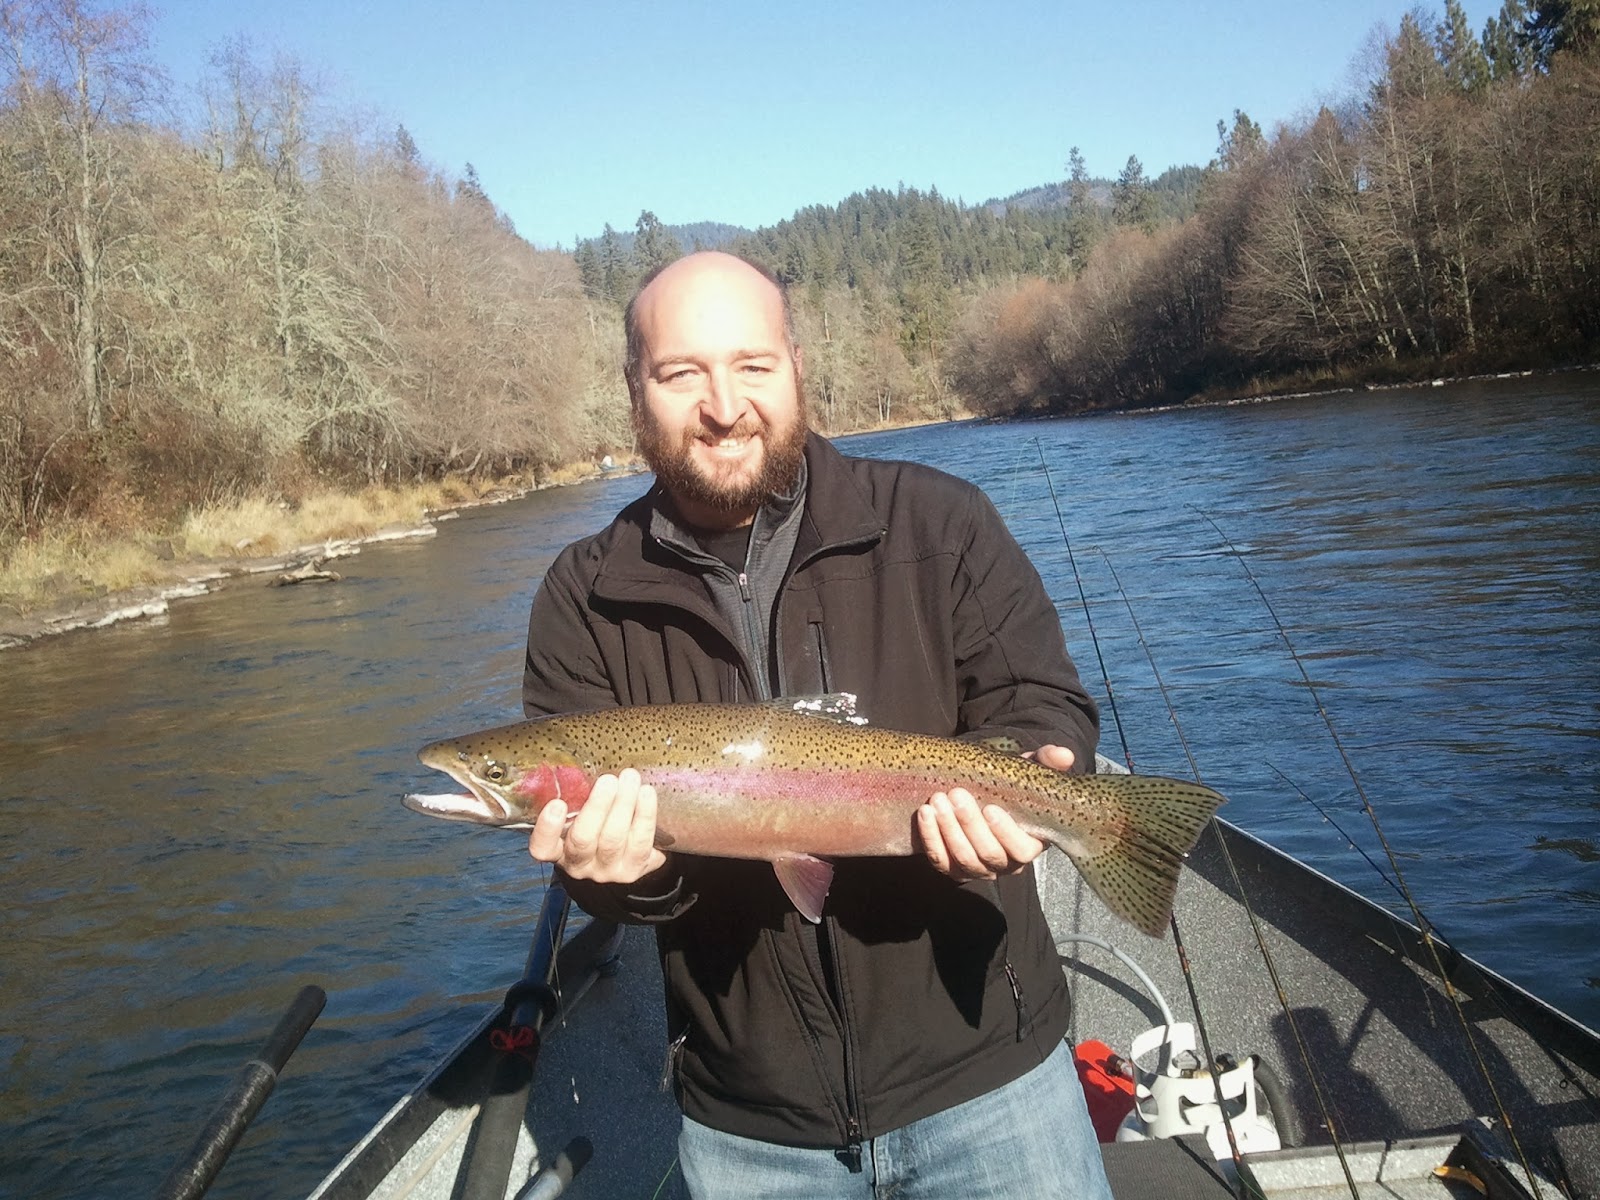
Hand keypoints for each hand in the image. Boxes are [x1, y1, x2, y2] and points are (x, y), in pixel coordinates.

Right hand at [528, 768, 666, 883]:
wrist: (628, 848)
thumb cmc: (597, 819)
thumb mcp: (580, 809)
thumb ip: (576, 792)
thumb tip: (582, 754)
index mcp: (558, 849)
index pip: (542, 848)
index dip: (547, 830)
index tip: (557, 804)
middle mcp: (579, 864)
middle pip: (583, 840)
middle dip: (597, 807)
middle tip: (609, 780)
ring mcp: (607, 871)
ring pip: (614, 840)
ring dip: (624, 806)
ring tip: (631, 779)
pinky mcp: (634, 869)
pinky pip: (641, 844)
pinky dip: (645, 817)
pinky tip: (647, 794)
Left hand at [916, 743, 1073, 880]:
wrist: (978, 793)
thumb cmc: (1008, 785)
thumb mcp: (1028, 771)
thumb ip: (1047, 762)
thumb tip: (1064, 754)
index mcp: (1029, 844)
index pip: (1022, 850)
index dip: (1006, 833)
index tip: (990, 808)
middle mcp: (1005, 864)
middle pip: (988, 855)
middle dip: (969, 825)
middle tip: (955, 794)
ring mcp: (978, 869)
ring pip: (963, 860)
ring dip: (947, 831)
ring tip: (936, 801)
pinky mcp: (953, 868)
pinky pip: (940, 861)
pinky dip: (931, 839)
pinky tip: (924, 814)